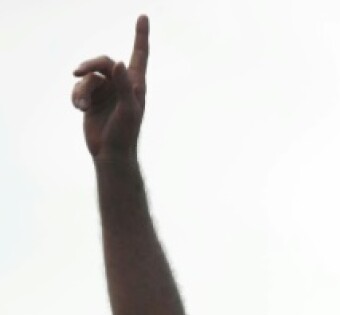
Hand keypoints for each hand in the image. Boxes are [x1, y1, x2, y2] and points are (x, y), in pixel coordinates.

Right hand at [71, 15, 149, 160]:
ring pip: (88, 78)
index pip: (139, 55)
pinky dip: (77, 97)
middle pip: (103, 62)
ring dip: (82, 90)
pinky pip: (80, 89)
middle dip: (89, 65)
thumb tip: (117, 62)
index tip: (143, 16)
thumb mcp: (127, 109)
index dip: (141, 35)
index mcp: (136, 84)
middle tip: (77, 72)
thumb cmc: (125, 133)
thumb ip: (124, 86)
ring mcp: (106, 91)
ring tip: (82, 106)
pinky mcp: (92, 99)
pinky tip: (80, 109)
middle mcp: (121, 84)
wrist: (111, 153)